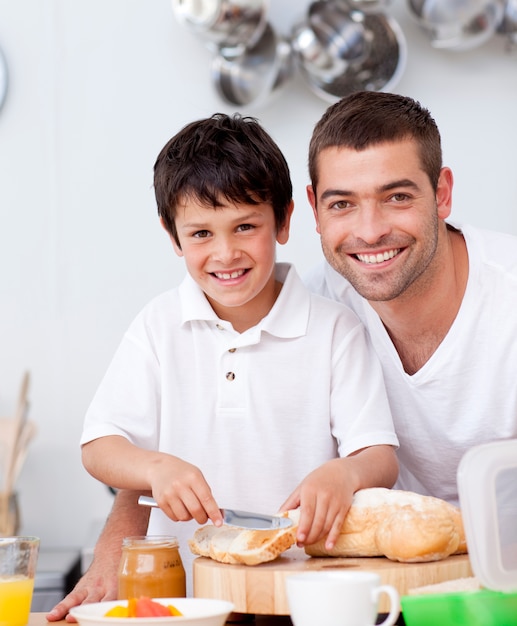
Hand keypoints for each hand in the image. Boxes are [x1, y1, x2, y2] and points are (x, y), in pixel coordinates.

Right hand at [47, 490, 148, 621]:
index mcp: (119, 577)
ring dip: (69, 608)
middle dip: (87, 611)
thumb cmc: (133, 552)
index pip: (115, 596)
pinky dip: (64, 604)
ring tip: (59, 617)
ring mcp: (94, 581)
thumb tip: (168, 596)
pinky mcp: (86, 582)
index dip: (112, 606)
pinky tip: (54, 615)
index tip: (113, 612)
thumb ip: (149, 580)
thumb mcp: (143, 563)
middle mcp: (105, 581)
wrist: (119, 535)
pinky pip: (74, 594)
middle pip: (95, 600)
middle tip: (75, 619)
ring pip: (80, 597)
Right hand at [147, 455, 222, 526]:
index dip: (214, 513)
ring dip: (190, 518)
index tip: (219, 522)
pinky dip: (180, 517)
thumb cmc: (182, 473)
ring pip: (185, 517)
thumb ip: (207, 494)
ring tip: (189, 508)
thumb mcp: (197, 476)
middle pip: (196, 510)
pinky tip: (179, 507)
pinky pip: (175, 518)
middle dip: (203, 518)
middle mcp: (180, 485)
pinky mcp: (161, 502)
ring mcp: (169, 494)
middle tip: (204, 517)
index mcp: (193, 477)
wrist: (161, 468)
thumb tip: (217, 513)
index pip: (206, 499)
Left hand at [280, 446, 397, 549]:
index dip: (303, 527)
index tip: (298, 538)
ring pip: (327, 525)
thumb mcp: (302, 487)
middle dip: (309, 536)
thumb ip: (290, 503)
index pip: (307, 512)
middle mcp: (324, 496)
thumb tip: (278, 517)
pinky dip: (333, 537)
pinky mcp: (344, 508)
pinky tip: (328, 545)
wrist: (341, 472)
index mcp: (310, 490)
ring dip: (318, 537)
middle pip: (317, 521)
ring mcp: (335, 503)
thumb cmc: (319, 480)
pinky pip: (338, 525)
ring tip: (309, 543)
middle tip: (301, 543)